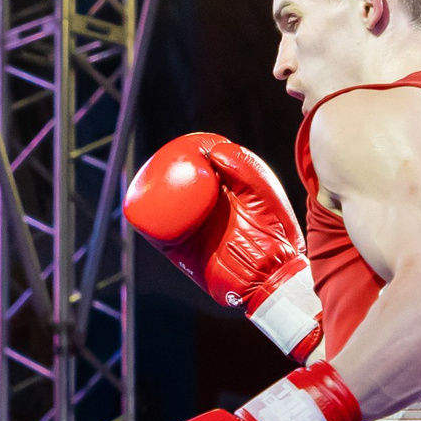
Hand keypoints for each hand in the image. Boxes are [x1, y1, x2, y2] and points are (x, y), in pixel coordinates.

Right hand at [124, 133, 323, 361]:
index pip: (206, 168)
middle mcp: (208, 211)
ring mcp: (192, 230)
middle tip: (168, 159)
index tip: (190, 145)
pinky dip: (148, 220)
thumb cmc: (275, 234)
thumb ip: (248, 169)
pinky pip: (157, 233)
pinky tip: (144, 204)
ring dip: (154, 191)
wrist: (269, 275)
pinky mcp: (179, 251)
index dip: (195, 153)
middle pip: (182, 185)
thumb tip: (215, 151)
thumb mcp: (265, 194)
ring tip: (152, 177)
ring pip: (165, 206)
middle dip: (169, 170)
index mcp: (229, 194)